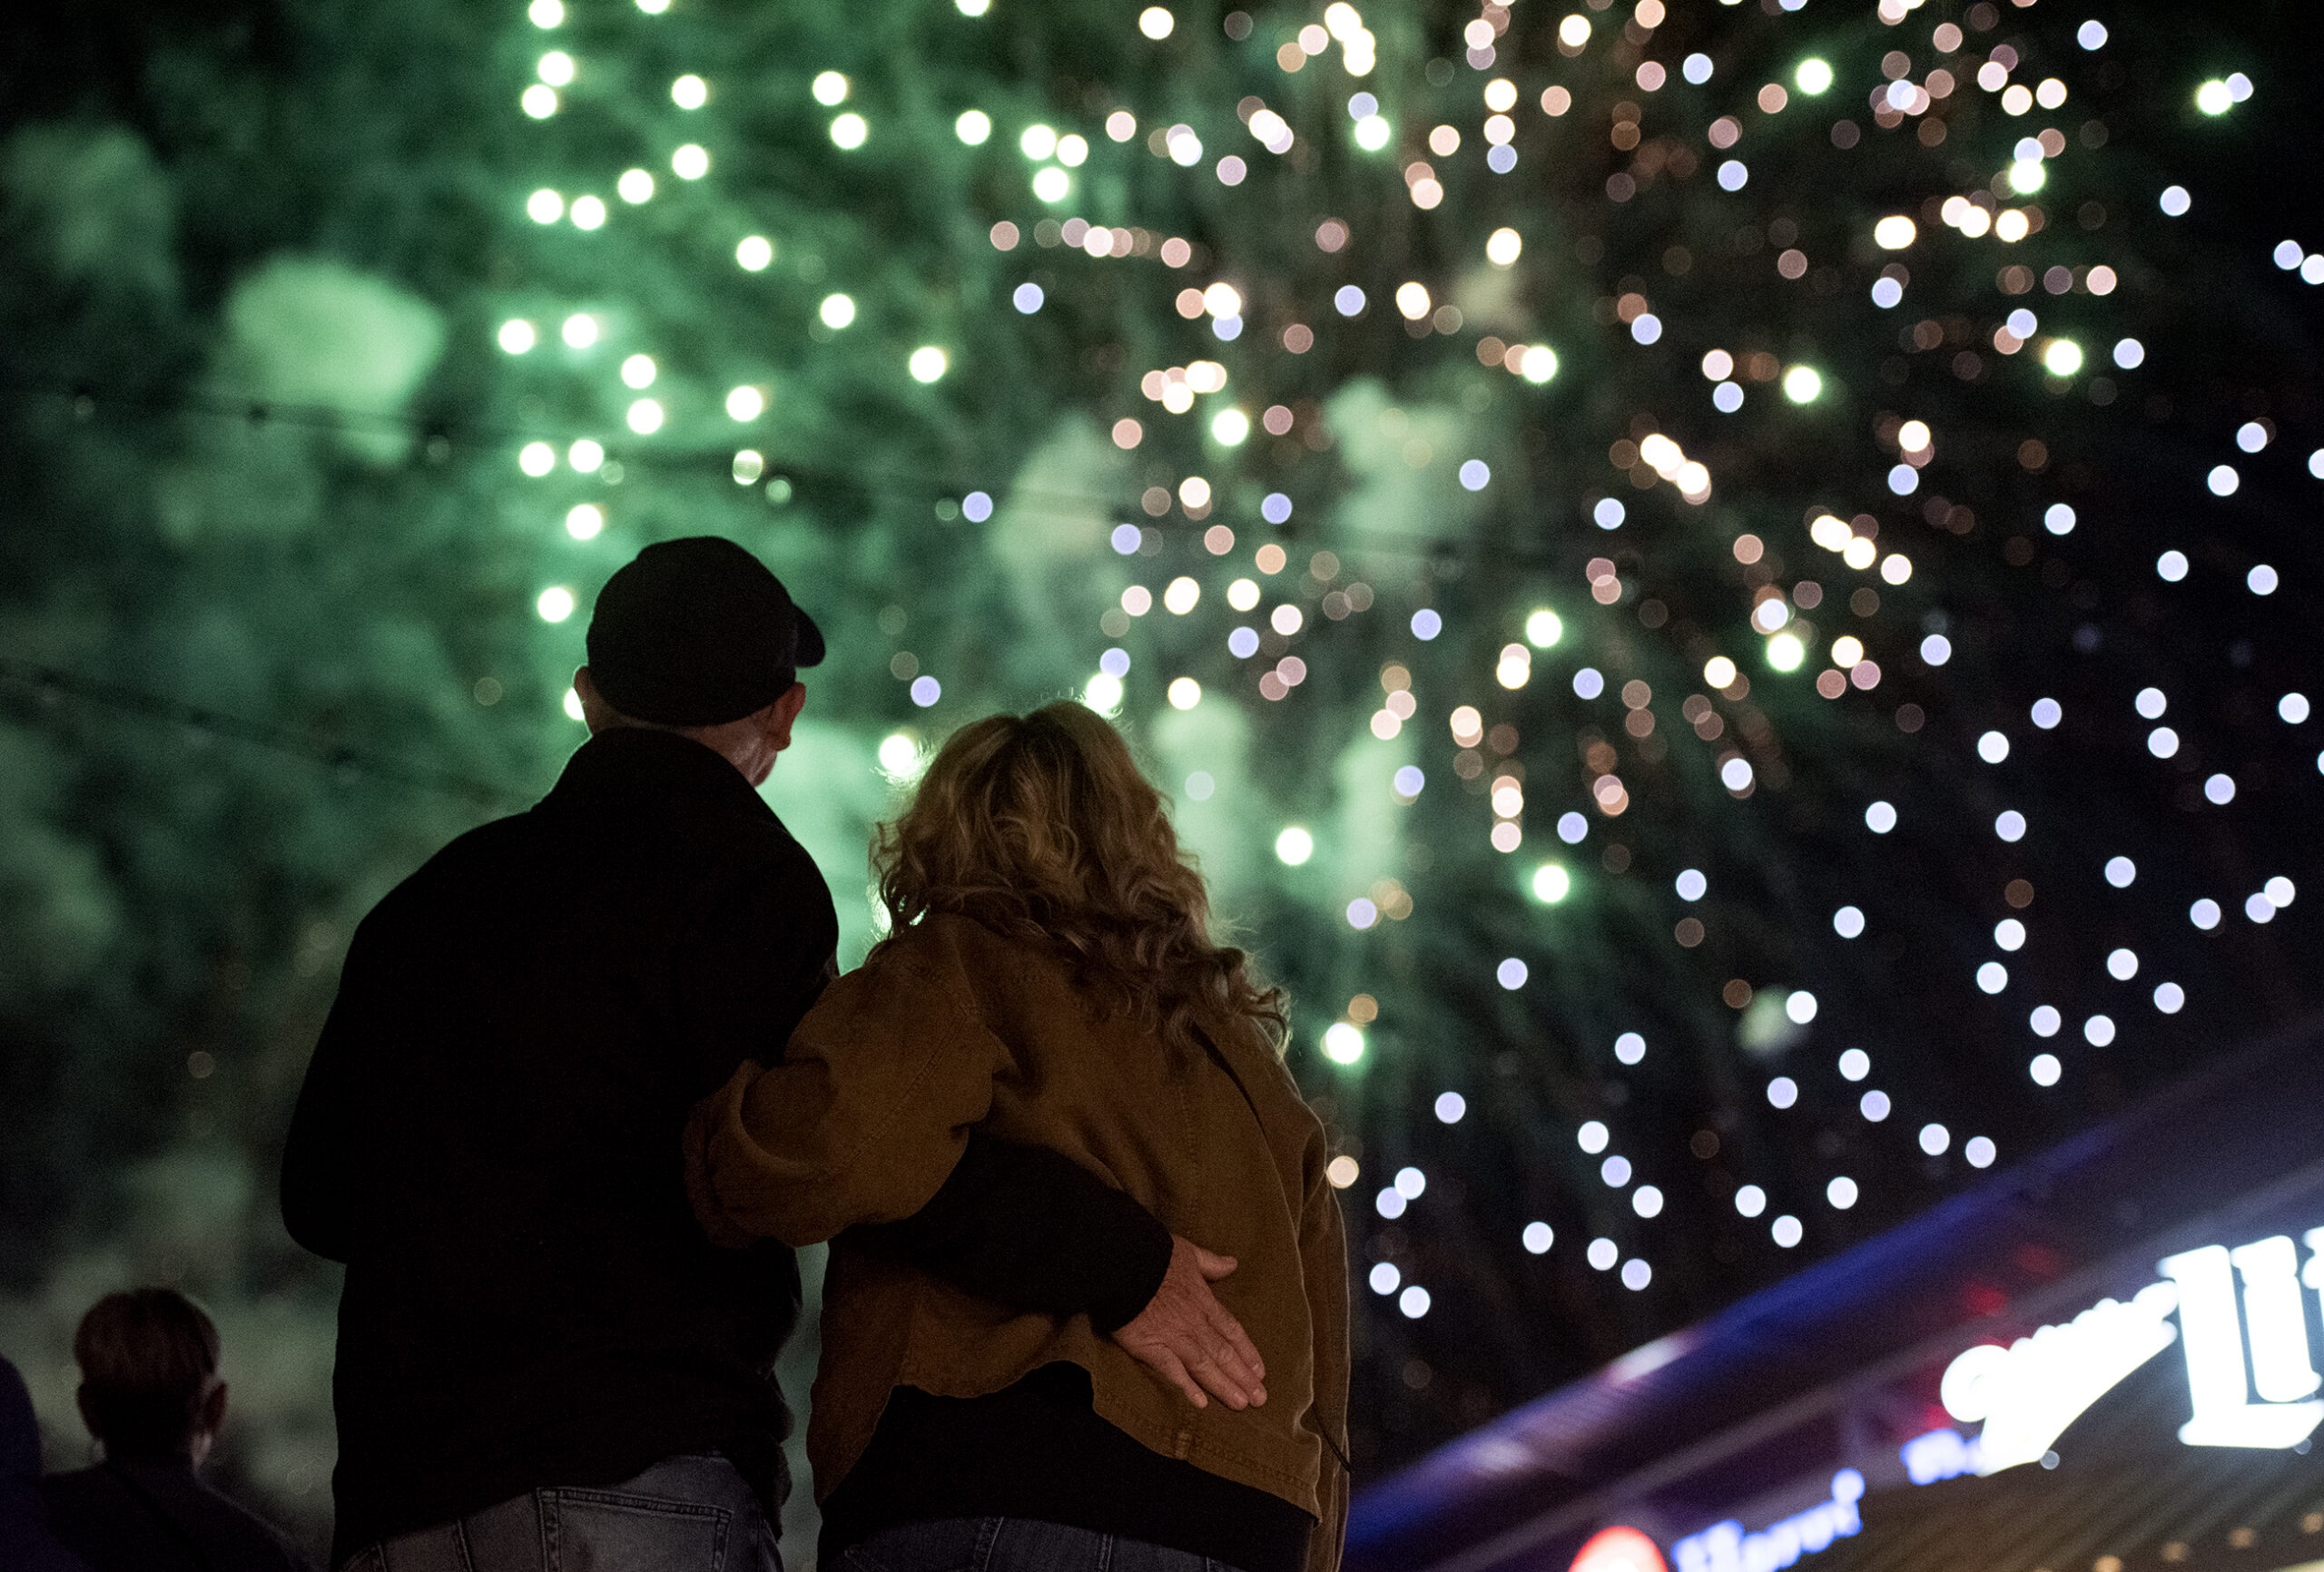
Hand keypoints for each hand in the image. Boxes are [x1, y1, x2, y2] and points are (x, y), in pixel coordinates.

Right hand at [1112, 1235, 1267, 1410]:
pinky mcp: (1150, 1347)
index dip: (1247, 1352)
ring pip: (1205, 1366)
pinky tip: (1200, 1403)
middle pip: (1223, 1354)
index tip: (1260, 1371)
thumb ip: (1211, 1263)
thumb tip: (1232, 1263)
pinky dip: (1186, 1387)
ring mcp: (1174, 1337)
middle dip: (1243, 1377)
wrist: (1124, 1264)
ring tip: (1241, 1404)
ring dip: (1224, 1386)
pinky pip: (1172, 1371)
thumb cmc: (1155, 1256)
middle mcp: (1194, 1324)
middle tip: (1260, 1399)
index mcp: (1204, 1302)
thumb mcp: (1190, 1253)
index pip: (1231, 1331)